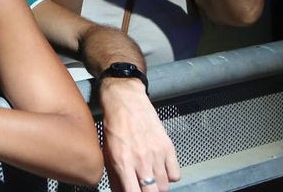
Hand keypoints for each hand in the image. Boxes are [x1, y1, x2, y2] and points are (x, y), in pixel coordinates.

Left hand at [99, 77, 180, 191]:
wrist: (125, 100)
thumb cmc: (114, 123)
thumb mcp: (106, 150)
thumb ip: (114, 175)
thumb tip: (119, 191)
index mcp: (123, 162)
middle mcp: (141, 161)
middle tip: (143, 188)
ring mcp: (157, 155)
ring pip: (165, 187)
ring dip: (157, 186)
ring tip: (150, 179)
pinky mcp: (168, 148)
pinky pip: (175, 175)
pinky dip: (169, 176)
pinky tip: (161, 170)